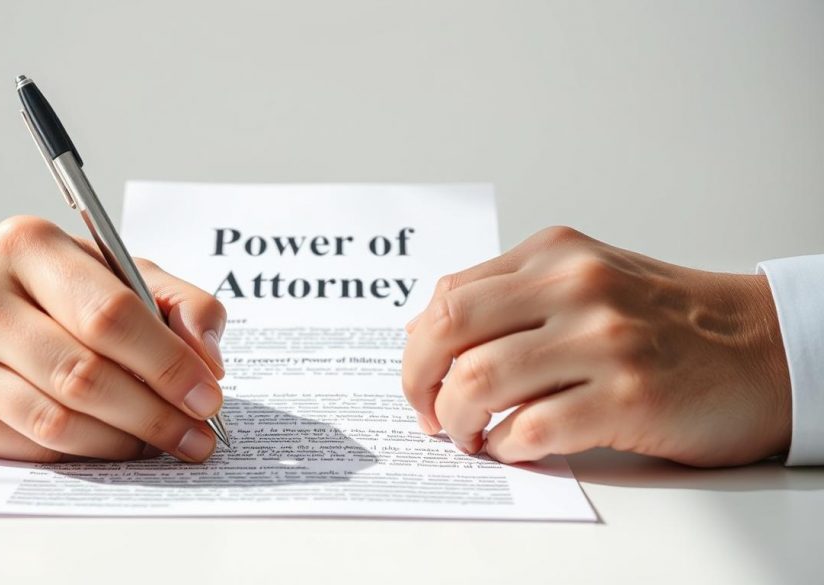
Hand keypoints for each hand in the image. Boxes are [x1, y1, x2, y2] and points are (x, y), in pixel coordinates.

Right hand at [0, 216, 226, 462]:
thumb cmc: (47, 287)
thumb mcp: (114, 269)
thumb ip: (177, 302)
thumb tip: (208, 360)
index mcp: (26, 244)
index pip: (109, 314)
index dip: (167, 363)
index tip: (207, 396)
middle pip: (83, 374)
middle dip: (154, 414)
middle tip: (196, 435)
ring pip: (57, 421)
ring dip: (124, 442)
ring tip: (163, 443)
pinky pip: (30, 447)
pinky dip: (84, 453)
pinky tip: (113, 444)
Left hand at [402, 226, 791, 466]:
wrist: (764, 348)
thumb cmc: (669, 321)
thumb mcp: (586, 281)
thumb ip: (509, 298)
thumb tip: (424, 335)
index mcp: (556, 255)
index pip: (450, 296)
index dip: (417, 350)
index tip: (419, 381)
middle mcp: (576, 286)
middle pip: (449, 330)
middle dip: (418, 383)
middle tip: (428, 414)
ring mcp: (604, 340)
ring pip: (480, 381)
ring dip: (458, 420)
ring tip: (469, 434)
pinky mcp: (629, 397)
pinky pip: (531, 428)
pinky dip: (506, 446)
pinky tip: (513, 446)